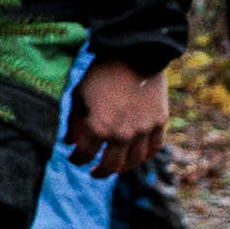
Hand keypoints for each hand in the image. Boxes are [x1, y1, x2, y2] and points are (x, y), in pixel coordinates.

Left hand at [64, 56, 168, 177]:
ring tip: (115, 167)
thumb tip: (69, 143)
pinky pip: (154, 149)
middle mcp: (123, 134)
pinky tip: (136, 157)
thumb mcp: (79, 96)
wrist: (135, 56)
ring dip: (122, 168)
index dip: (77, 159)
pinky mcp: (159, 123)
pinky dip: (144, 156)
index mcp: (99, 127)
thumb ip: (74, 123)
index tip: (75, 158)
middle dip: (99, 171)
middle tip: (94, 172)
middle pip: (111, 165)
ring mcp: (144, 130)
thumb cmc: (101, 75)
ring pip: (134, 161)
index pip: (85, 155)